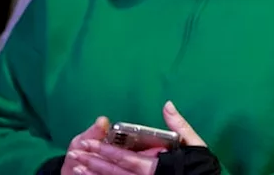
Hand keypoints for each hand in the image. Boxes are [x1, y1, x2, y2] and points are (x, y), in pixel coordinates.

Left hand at [70, 102, 205, 174]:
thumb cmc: (199, 165)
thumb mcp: (193, 143)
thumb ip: (178, 126)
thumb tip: (167, 105)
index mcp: (156, 166)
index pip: (124, 158)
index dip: (104, 151)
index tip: (87, 143)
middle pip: (113, 171)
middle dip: (92, 161)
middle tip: (74, 153)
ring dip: (93, 173)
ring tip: (76, 165)